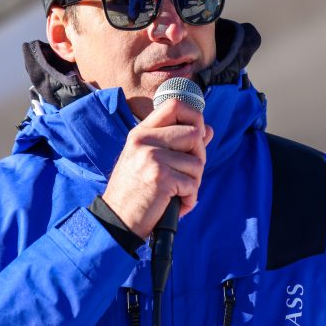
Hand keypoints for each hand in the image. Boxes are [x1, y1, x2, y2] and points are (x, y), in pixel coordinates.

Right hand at [101, 99, 213, 238]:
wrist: (117, 221)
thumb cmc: (136, 193)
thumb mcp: (151, 161)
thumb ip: (178, 144)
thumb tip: (208, 129)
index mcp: (141, 133)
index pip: (174, 105)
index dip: (194, 116)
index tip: (197, 135)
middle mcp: (145, 140)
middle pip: (194, 133)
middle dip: (199, 157)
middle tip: (185, 176)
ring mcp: (152, 157)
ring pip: (197, 162)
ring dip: (193, 183)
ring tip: (176, 193)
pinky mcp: (161, 177)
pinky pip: (192, 184)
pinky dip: (189, 199)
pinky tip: (175, 204)